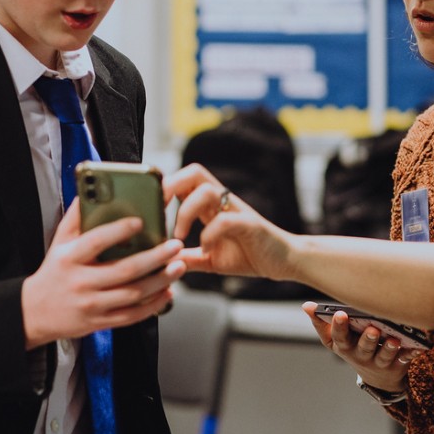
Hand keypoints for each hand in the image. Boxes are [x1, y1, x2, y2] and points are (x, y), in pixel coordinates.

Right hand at [21, 198, 185, 348]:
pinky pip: (131, 316)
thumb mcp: (59, 242)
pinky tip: (167, 292)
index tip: (140, 221)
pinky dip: (153, 305)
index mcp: (69, 258)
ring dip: (160, 281)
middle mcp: (80, 282)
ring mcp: (91, 305)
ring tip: (178, 266)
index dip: (119, 231)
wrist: (35, 313)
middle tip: (175, 245)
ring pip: (133, 294)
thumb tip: (89, 190)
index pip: (96, 242)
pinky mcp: (100, 323)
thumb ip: (75, 217)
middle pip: (124, 270)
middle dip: (155, 258)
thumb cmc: (54, 271)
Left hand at [164, 163, 292, 279]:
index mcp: (211, 206)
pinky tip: (207, 249)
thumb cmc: (249, 254)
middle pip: (194, 171)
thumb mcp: (211, 259)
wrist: (283, 261)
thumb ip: (189, 257)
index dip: (164, 187)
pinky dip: (210, 235)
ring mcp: (237, 210)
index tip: (150, 209)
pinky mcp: (250, 225)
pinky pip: (225, 220)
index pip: (184, 180)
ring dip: (187, 211)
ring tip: (180, 235)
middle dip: (171, 186)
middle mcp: (223, 202)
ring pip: (207, 190)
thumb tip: (163, 261)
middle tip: (159, 211)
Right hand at [302, 301, 417, 392]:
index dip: (338, 327)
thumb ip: (321, 323)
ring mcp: (380, 363)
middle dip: (367, 340)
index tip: (340, 313)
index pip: (338, 338)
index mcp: (344, 347)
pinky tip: (418, 347)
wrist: (377, 377)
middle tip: (372, 329)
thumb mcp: (335, 339)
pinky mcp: (398, 365)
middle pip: (364, 349)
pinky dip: (412, 354)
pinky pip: (406, 360)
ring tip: (395, 339)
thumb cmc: (353, 347)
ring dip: (390, 349)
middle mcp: (361, 356)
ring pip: (385, 357)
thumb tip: (306, 306)